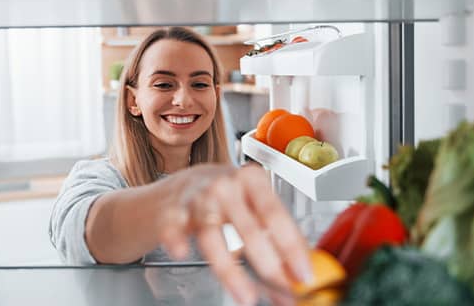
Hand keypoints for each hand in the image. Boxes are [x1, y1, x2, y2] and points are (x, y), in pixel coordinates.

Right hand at [159, 163, 311, 304]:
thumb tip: (299, 272)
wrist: (180, 186)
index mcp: (251, 179)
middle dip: (269, 265)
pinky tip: (182, 252)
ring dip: (231, 271)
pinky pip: (173, 229)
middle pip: (249, 228)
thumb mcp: (252, 203)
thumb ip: (275, 234)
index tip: (303, 273)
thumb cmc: (224, 197)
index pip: (275, 215)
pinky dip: (177, 240)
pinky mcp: (170, 213)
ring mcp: (196, 199)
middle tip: (283, 290)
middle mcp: (224, 185)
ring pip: (213, 236)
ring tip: (246, 296)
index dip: (292, 247)